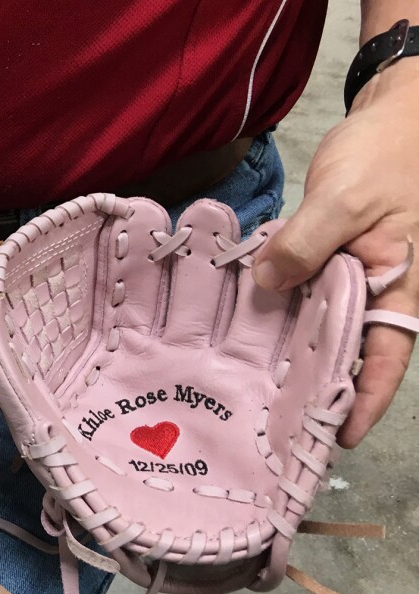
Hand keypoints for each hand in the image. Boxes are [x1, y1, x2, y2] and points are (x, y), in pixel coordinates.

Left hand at [253, 60, 418, 447]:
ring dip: (288, 349)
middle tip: (268, 425)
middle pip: (344, 350)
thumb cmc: (385, 156)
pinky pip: (299, 291)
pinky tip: (237, 323)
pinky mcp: (322, 257)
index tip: (338, 437)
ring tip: (243, 387)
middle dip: (313, 387)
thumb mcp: (343, 200)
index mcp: (398, 287)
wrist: (393, 116)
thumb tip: (267, 283)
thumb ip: (306, 243)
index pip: (384, 358)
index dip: (365, 400)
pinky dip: (275, 306)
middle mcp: (373, 289)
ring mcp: (347, 275)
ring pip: (316, 324)